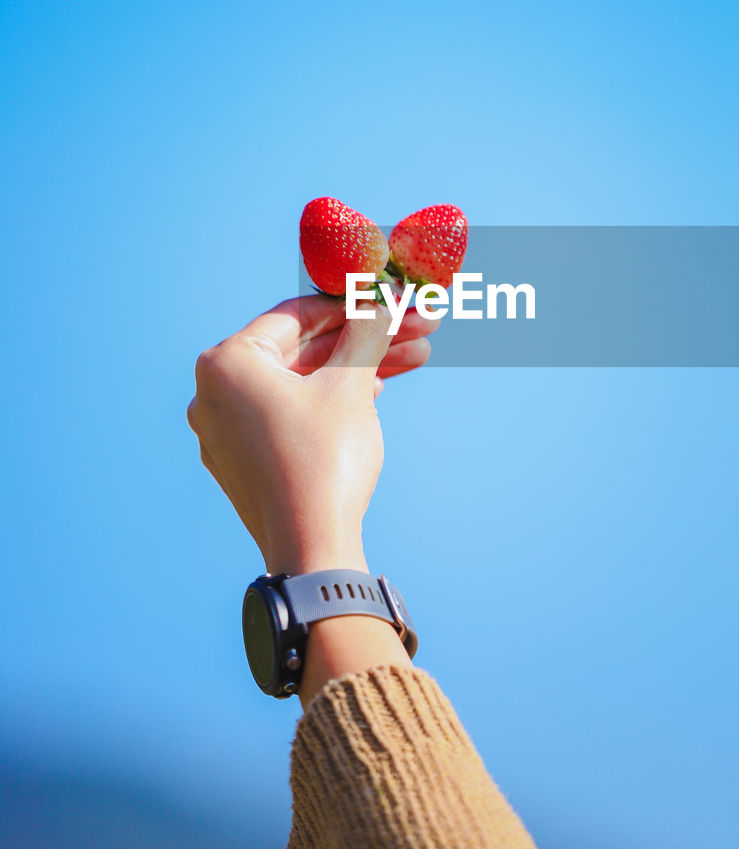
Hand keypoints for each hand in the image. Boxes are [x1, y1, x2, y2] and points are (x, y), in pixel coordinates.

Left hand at [186, 295, 432, 574]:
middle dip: (365, 338)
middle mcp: (213, 393)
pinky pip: (289, 414)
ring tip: (415, 357)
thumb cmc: (324, 459)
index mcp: (227, 362)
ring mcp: (225, 430)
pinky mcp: (243, 461)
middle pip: (304, 350)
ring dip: (356, 369)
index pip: (298, 315)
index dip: (355, 304)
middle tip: (416, 327)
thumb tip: (381, 303)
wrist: (311, 548)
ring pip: (302, 383)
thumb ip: (365, 332)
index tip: (393, 300)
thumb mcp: (351, 384)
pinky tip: (375, 391)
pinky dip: (329, 401)